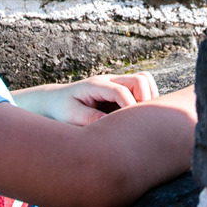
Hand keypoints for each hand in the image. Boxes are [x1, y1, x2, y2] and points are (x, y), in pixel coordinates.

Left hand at [13, 72, 159, 125]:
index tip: (129, 127)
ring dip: (149, 98)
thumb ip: (89, 118)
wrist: (57, 100)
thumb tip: (109, 122)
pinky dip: (146, 101)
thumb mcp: (70, 115)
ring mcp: (117, 84)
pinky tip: (138, 119)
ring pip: (145, 80)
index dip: (130, 108)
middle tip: (139, 122)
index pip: (121, 91)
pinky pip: (143, 89)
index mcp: (96, 85)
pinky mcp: (121, 90)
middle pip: (140, 79)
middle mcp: (110, 81)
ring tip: (142, 119)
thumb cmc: (62, 108)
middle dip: (146, 100)